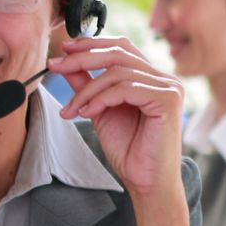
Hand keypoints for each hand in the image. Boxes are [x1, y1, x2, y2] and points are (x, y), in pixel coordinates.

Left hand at [48, 36, 191, 225]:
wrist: (145, 180)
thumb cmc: (128, 149)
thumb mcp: (98, 110)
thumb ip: (86, 86)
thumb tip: (65, 64)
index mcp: (149, 77)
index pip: (121, 47)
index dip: (91, 44)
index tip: (63, 50)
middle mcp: (163, 78)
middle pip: (118, 53)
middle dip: (81, 58)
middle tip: (56, 66)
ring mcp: (169, 87)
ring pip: (117, 72)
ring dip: (87, 90)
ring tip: (73, 109)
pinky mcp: (168, 99)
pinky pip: (126, 88)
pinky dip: (101, 99)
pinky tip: (87, 113)